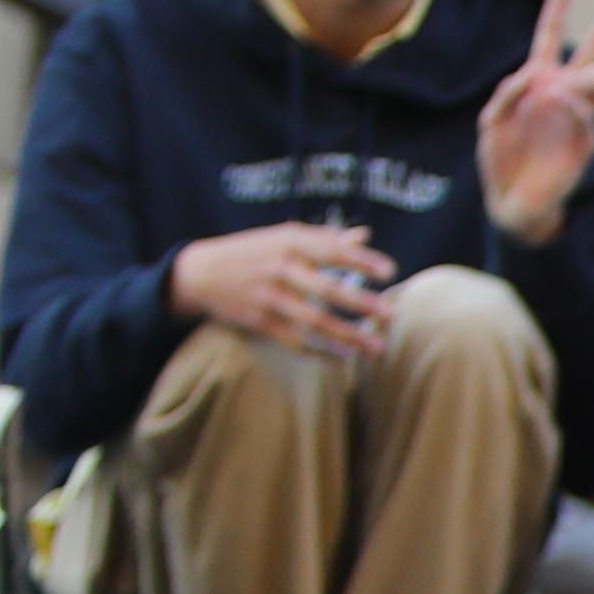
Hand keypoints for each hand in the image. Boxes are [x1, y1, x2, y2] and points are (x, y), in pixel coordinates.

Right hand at [174, 221, 393, 361]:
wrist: (201, 272)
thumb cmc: (253, 252)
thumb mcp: (284, 237)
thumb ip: (325, 239)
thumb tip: (364, 235)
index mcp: (290, 241)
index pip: (332, 250)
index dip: (362, 261)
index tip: (389, 272)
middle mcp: (280, 267)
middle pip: (326, 288)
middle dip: (361, 303)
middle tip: (392, 314)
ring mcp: (268, 296)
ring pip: (314, 320)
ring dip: (348, 336)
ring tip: (376, 347)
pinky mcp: (259, 321)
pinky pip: (295, 341)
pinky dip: (321, 352)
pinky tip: (344, 358)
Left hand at [476, 0, 593, 245]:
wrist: (512, 203)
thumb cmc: (500, 158)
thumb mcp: (492, 120)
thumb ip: (510, 92)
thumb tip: (540, 77)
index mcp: (540, 79)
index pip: (550, 35)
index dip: (559, 5)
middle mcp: (564, 91)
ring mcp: (579, 115)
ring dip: (584, 78)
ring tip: (560, 91)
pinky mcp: (587, 141)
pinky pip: (586, 114)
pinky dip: (572, 106)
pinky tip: (559, 103)